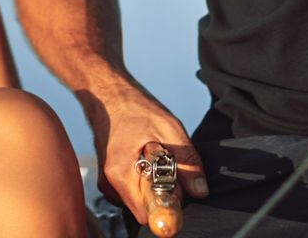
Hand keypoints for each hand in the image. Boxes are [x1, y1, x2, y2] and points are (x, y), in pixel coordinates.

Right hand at [83, 83, 208, 222]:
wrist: (108, 94)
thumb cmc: (136, 107)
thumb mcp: (169, 128)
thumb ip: (187, 160)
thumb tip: (201, 190)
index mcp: (120, 173)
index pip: (147, 213)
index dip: (167, 203)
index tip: (177, 186)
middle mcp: (109, 184)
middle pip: (143, 209)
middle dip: (161, 194)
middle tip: (167, 165)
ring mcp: (106, 183)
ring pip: (138, 202)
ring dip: (152, 187)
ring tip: (153, 157)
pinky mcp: (108, 180)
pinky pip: (132, 193)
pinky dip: (143, 181)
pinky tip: (144, 159)